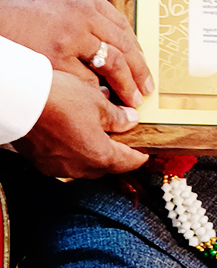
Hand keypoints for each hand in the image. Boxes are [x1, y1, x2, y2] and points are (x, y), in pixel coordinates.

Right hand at [0, 0, 152, 106]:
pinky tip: (100, 101)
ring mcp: (70, 38)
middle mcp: (81, 15)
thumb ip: (77, 5)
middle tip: (145, 88)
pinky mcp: (57, 61)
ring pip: (110, 65)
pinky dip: (96, 93)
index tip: (140, 62)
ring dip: (123, 85)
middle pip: (122, 45)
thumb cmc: (12, 8)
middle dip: (138, 70)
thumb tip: (101, 22)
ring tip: (130, 99)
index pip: (121, 24)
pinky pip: (86, 81)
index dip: (134, 48)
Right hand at [16, 70, 147, 178]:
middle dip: (116, 154)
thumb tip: (130, 120)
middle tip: (122, 138)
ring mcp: (59, 167)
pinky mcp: (42, 162)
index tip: (144, 152)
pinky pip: (65, 160)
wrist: (21, 101)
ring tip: (95, 132)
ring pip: (84, 164)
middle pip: (106, 166)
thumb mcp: (98, 102)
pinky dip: (73, 150)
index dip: (139, 155)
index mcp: (99, 155)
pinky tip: (71, 134)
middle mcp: (80, 168)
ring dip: (93, 152)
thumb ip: (118, 116)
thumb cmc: (59, 100)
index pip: (127, 162)